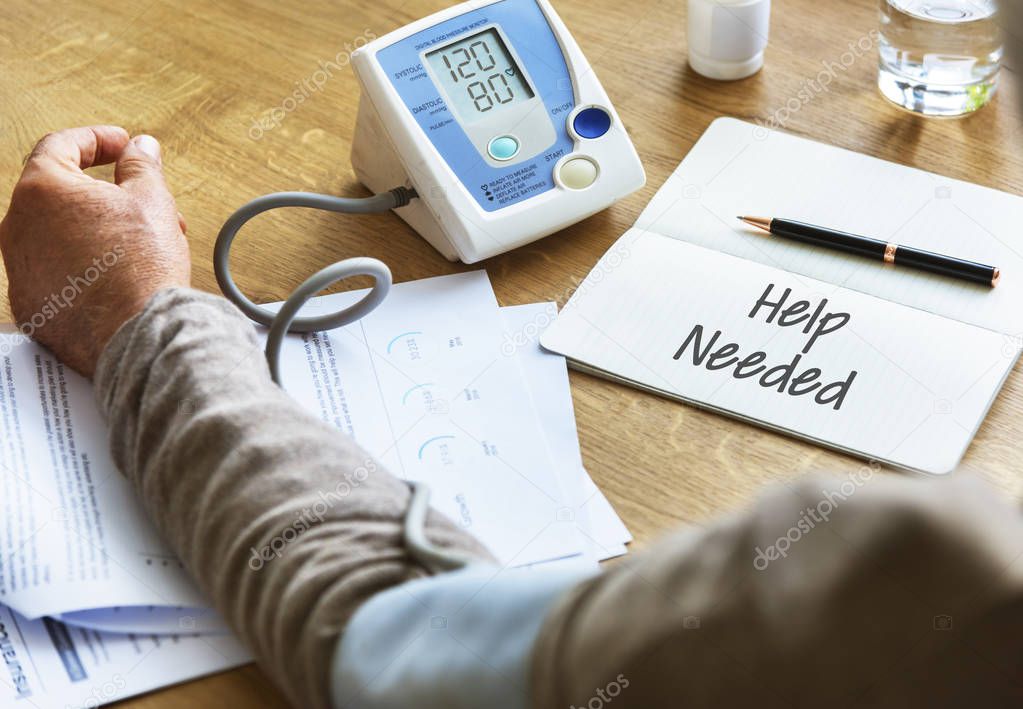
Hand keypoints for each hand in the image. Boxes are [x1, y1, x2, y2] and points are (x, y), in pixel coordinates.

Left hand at [0, 126, 189, 376]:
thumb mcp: (153, 200)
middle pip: (60, 194)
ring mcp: (19, 269)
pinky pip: (56, 273)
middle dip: (104, 194)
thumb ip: (140, 165)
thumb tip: (139, 149)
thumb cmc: (141, 269)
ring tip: (140, 244)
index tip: (121, 146)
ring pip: (58, 235)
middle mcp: (16, 227)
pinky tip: (118, 274)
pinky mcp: (32, 305)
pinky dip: (83, 267)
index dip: (98, 140)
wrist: (137, 335)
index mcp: (41, 190)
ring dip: (96, 230)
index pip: (62, 145)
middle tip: (142, 201)